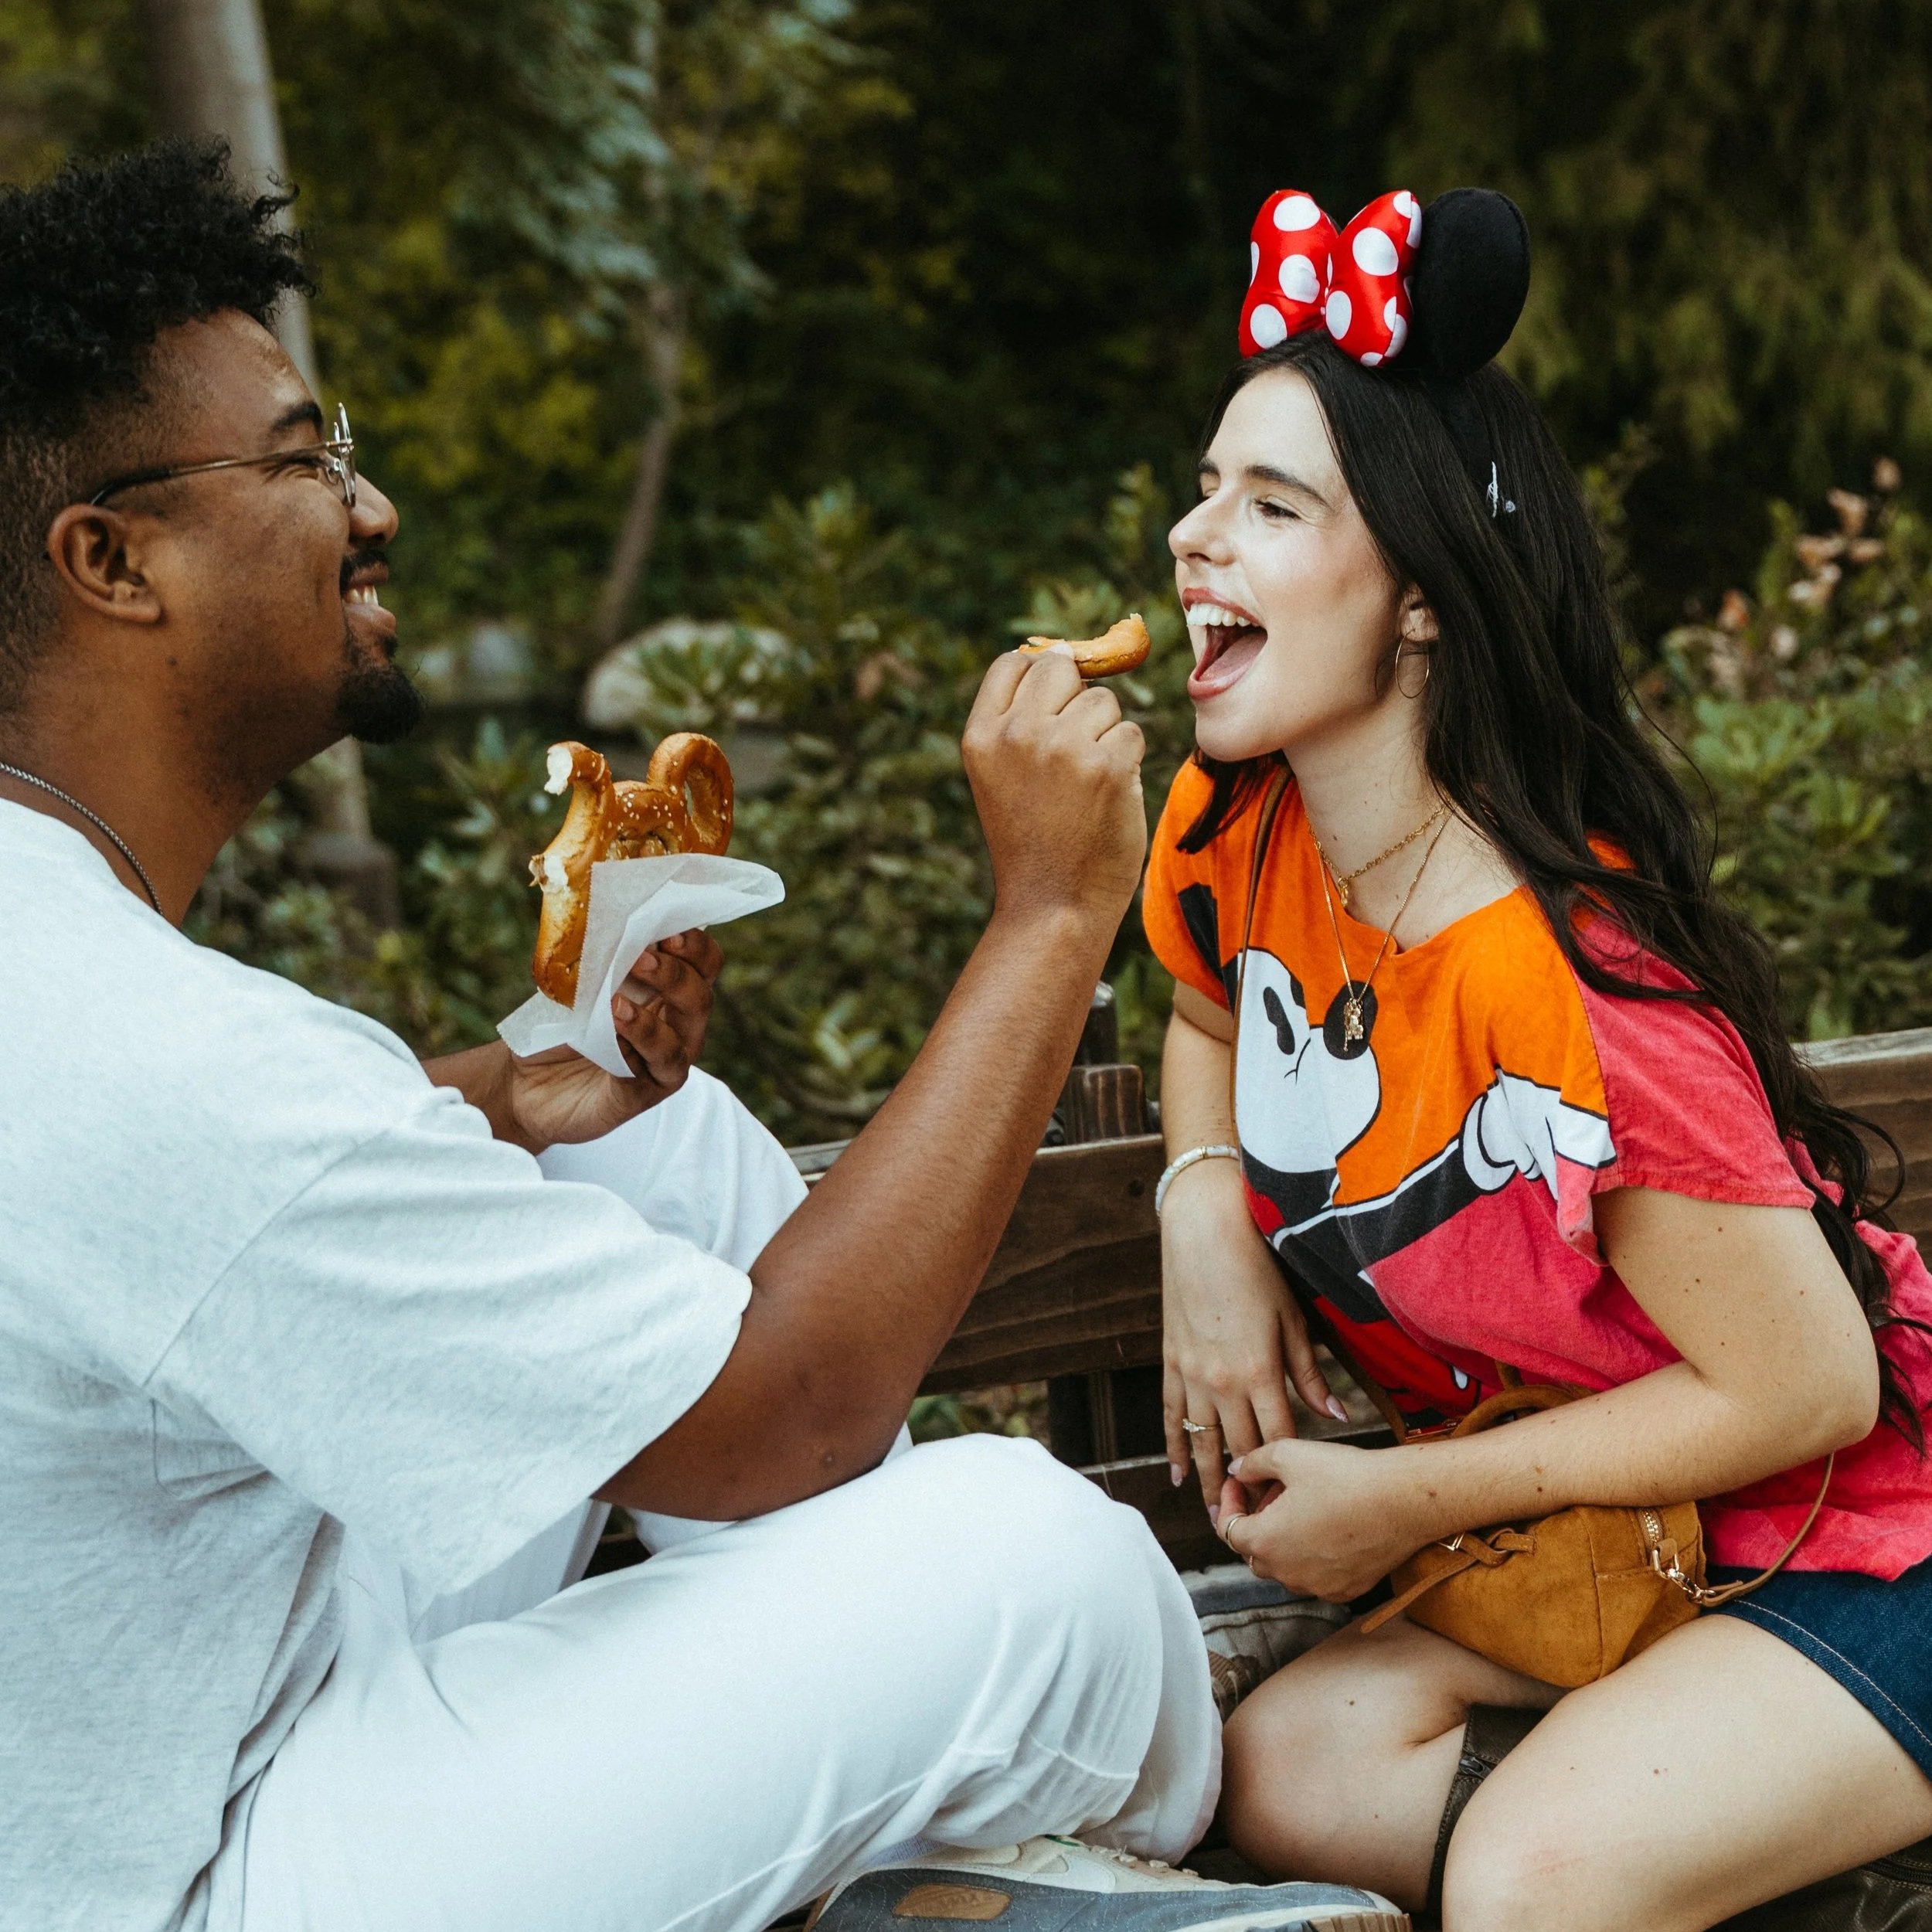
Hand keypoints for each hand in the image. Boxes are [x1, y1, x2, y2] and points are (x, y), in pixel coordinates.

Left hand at [502, 928, 722, 1147]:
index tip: (668, 929)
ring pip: (682, 1039)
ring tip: (615, 1001)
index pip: (704, 963)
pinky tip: (611, 1033)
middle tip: (641, 957)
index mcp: (669, 992)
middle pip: (701, 997)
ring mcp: (664, 1061)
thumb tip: (597, 917)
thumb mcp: (576, 984)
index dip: (695, 945)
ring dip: (651, 1017)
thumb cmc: (558, 1028)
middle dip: (676, 974)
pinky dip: (635, 1047)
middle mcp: (677, 1026)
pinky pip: (654, 1069)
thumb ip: (598, 958)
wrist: (524, 1085)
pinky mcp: (646, 1092)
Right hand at [962, 648, 1145, 925]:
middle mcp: (1015, 734)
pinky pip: (1131, 734)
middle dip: (1077, 700)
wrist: (1053, 905)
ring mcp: (1060, 747)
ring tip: (1086, 785)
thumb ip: (1022, 718)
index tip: (1051, 714)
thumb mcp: (1003, 774)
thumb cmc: (1035, 839)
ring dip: (1106, 736)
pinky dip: (1128, 764)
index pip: (1014, 664)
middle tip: (1073, 753)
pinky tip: (1107, 798)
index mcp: (980, 735)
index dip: (1041, 678)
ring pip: (1104, 702)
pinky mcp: (1106, 765)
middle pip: (1062, 668)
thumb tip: (1070, 652)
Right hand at [1161, 1155, 1343, 1503]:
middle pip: (1237, 1450)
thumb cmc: (1256, 1269)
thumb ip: (1309, 1371)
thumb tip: (1337, 1415)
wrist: (1202, 1232)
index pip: (1276, 1440)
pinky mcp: (1171, 1362)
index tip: (1293, 1510)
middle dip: (1247, 1492)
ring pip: (1200, 1441)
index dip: (1283, 1479)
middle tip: (1258, 1530)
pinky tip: (1179, 1474)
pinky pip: (1170, 1415)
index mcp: (1259, 1372)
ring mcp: (1191, 1374)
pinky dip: (1174, 1446)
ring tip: (1217, 1517)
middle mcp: (1221, 1382)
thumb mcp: (1292, 1318)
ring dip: (1208, 1482)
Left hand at [1218, 1437, 1438, 1602]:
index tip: (1240, 1483)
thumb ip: (1253, 1463)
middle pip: (1254, 1551)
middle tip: (1274, 1491)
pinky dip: (1312, 1556)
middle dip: (1257, 1520)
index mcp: (1265, 1542)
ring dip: (1283, 1540)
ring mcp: (1317, 1587)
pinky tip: (1328, 1526)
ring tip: (1302, 1506)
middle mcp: (1287, 1573)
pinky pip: (1315, 1577)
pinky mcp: (1345, 1591)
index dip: (1230, 1502)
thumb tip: (1238, 1470)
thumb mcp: (1288, 1454)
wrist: (1404, 1501)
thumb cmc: (1346, 1476)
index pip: (1228, 1529)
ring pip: (1285, 1566)